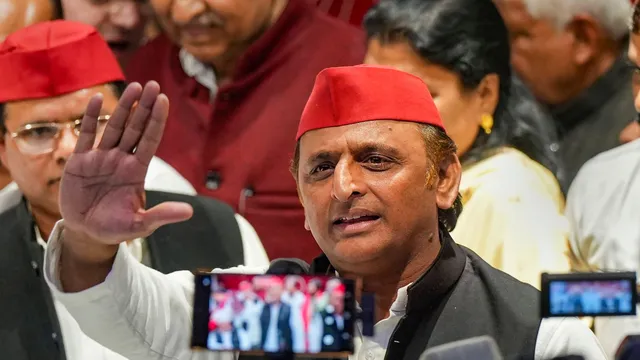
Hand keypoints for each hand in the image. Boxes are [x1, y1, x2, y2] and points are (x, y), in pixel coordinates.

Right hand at [60, 81, 192, 244]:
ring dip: (123, 107)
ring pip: (114, 127)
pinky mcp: (80, 161)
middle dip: (144, 107)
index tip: (164, 100)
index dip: (157, 120)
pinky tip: (99, 99)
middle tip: (153, 85)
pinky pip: (87, 135)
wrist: (86, 233)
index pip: (150, 140)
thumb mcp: (141, 224)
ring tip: (134, 86)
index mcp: (137, 171)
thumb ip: (162, 215)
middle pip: (135, 128)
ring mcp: (101, 158)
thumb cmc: (116, 227)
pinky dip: (92, 117)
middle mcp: (121, 159)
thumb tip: (189, 213)